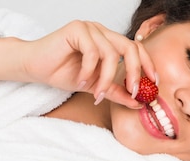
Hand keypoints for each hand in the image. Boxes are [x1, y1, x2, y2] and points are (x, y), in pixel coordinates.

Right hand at [21, 20, 155, 107]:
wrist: (35, 67)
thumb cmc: (63, 72)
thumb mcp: (97, 86)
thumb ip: (117, 92)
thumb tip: (139, 102)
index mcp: (110, 41)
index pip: (137, 48)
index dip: (147, 65)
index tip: (153, 84)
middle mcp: (102, 32)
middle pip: (130, 48)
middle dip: (134, 72)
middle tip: (133, 91)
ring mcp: (90, 28)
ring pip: (111, 53)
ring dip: (106, 78)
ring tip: (97, 92)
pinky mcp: (76, 29)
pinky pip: (92, 52)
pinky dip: (89, 70)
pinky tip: (81, 81)